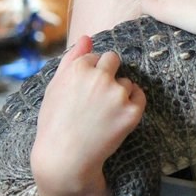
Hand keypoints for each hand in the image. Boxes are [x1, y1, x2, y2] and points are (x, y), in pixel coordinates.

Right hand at [31, 36, 145, 193]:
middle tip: (96, 99)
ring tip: (102, 114)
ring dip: (120, 92)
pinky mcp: (132, 112)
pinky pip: (140, 96)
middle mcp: (100, 77)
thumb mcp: (55, 86)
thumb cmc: (55, 122)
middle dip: (108, 74)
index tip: (83, 91)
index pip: (96, 56)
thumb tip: (87, 37)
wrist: (64, 158)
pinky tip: (116, 117)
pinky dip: (132, 104)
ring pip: (127, 81)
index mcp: (79, 68)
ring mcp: (117, 94)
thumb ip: (72, 58)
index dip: (90, 73)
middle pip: (114, 60)